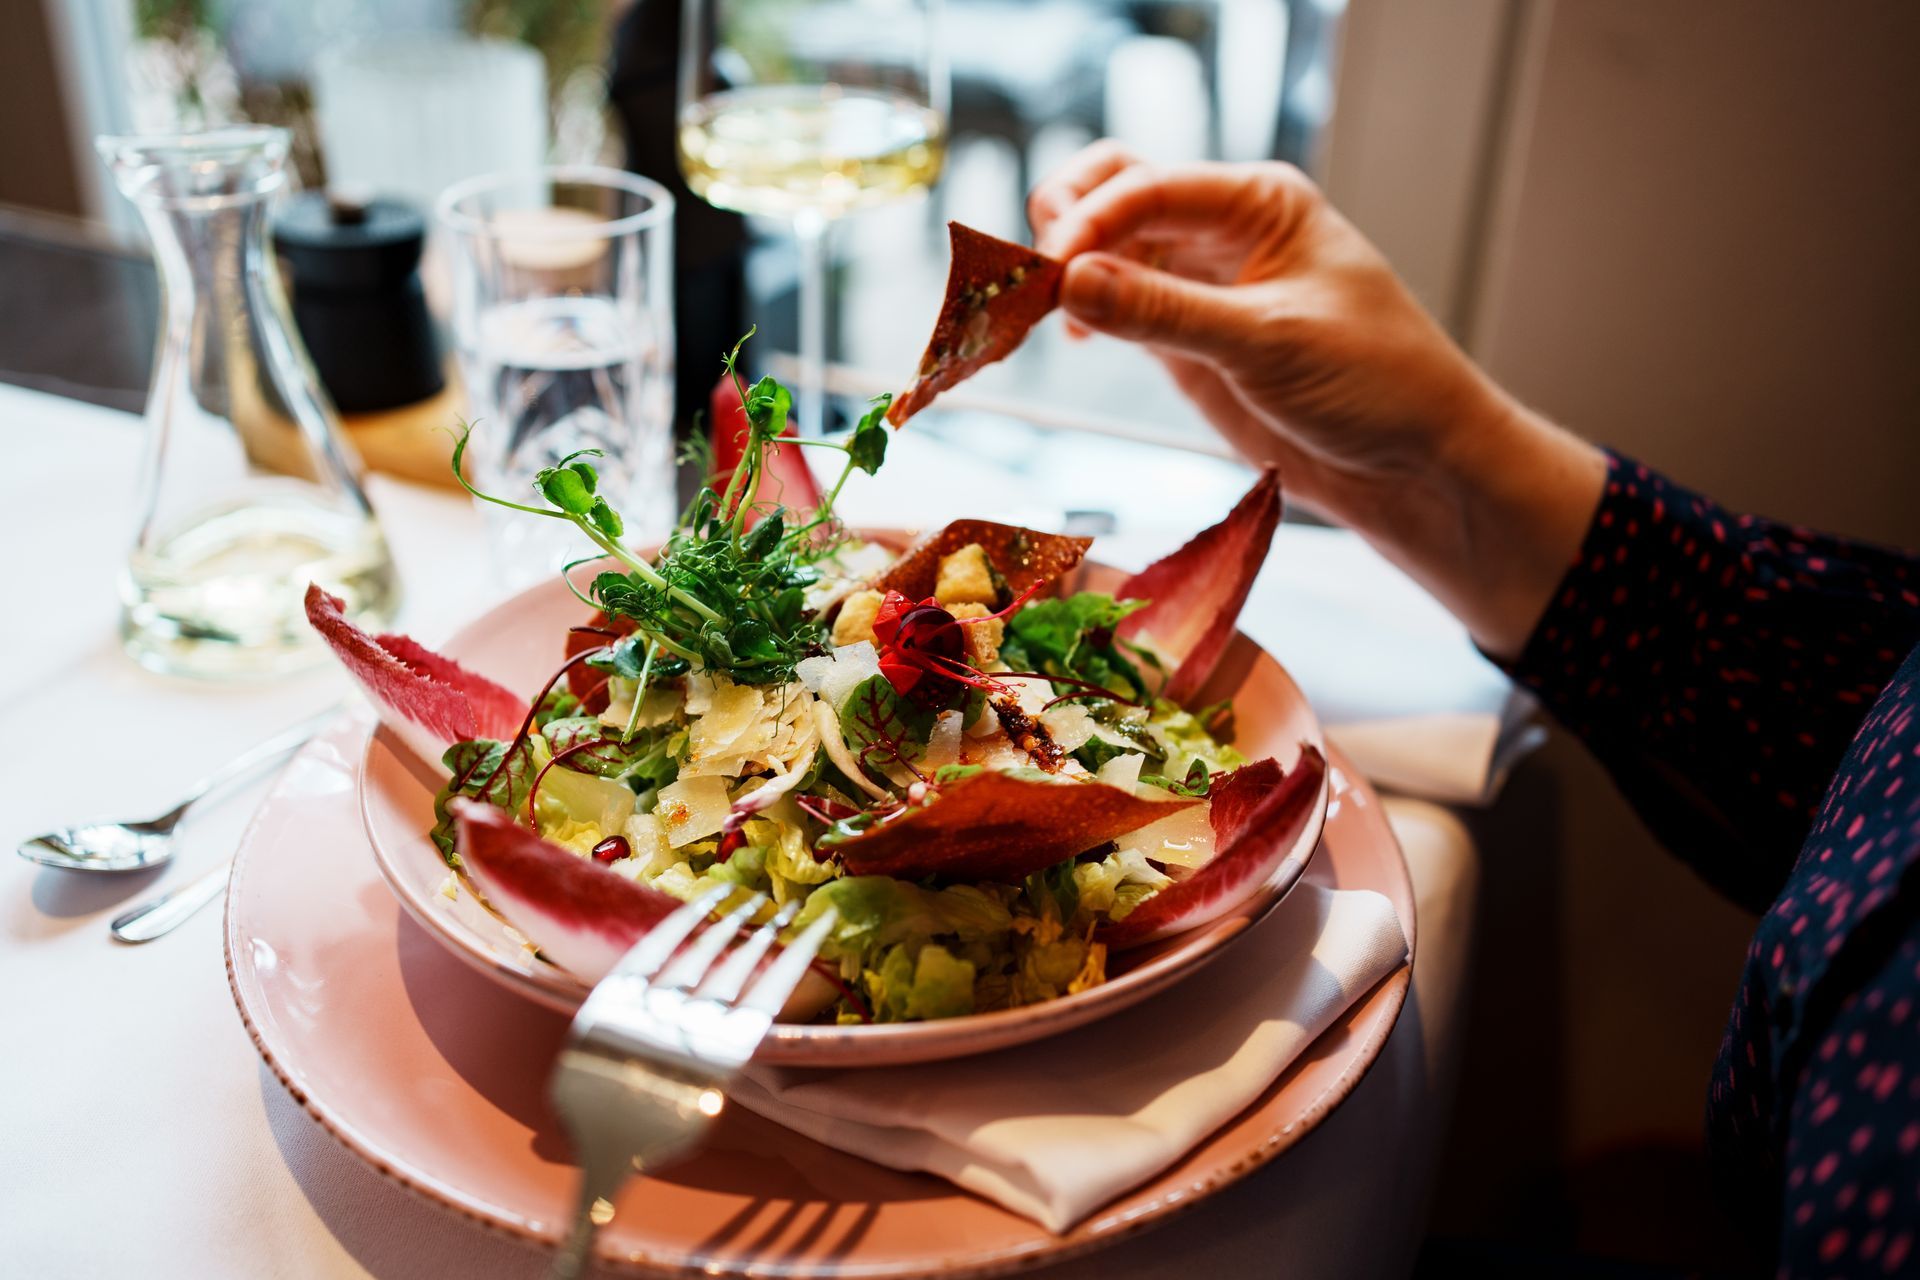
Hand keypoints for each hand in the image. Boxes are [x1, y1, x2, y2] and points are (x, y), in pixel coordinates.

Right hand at [1027, 143, 1606, 656]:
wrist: (1413, 462)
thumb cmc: (1375, 384)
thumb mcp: (1269, 343)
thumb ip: (1166, 313)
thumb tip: (1069, 282)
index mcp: (1259, 202)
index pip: (1150, 185)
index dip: (1090, 220)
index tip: (1049, 268)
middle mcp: (1224, 228)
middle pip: (1116, 193)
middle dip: (1067, 223)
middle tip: (1034, 278)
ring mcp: (1200, 282)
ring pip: (1107, 247)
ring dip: (1065, 267)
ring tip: (1037, 311)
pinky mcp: (1185, 336)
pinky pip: (1116, 303)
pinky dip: (1081, 310)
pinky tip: (1070, 335)